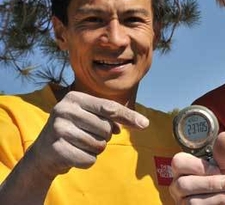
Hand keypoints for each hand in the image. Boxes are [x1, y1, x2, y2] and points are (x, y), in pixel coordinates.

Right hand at [27, 91, 148, 179]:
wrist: (45, 152)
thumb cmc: (76, 129)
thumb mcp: (92, 116)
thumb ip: (114, 117)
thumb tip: (143, 122)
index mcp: (75, 98)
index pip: (109, 108)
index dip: (128, 117)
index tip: (145, 124)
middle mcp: (64, 109)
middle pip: (106, 129)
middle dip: (104, 137)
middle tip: (88, 136)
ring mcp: (58, 129)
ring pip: (98, 145)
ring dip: (95, 150)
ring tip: (80, 145)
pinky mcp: (56, 149)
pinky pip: (88, 160)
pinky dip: (87, 161)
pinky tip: (74, 155)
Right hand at [169, 132, 224, 203]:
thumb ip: (224, 152)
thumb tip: (224, 135)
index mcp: (185, 167)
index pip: (178, 162)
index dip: (198, 166)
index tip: (217, 168)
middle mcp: (178, 184)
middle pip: (183, 184)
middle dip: (210, 184)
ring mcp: (181, 201)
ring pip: (191, 201)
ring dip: (217, 197)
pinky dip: (216, 204)